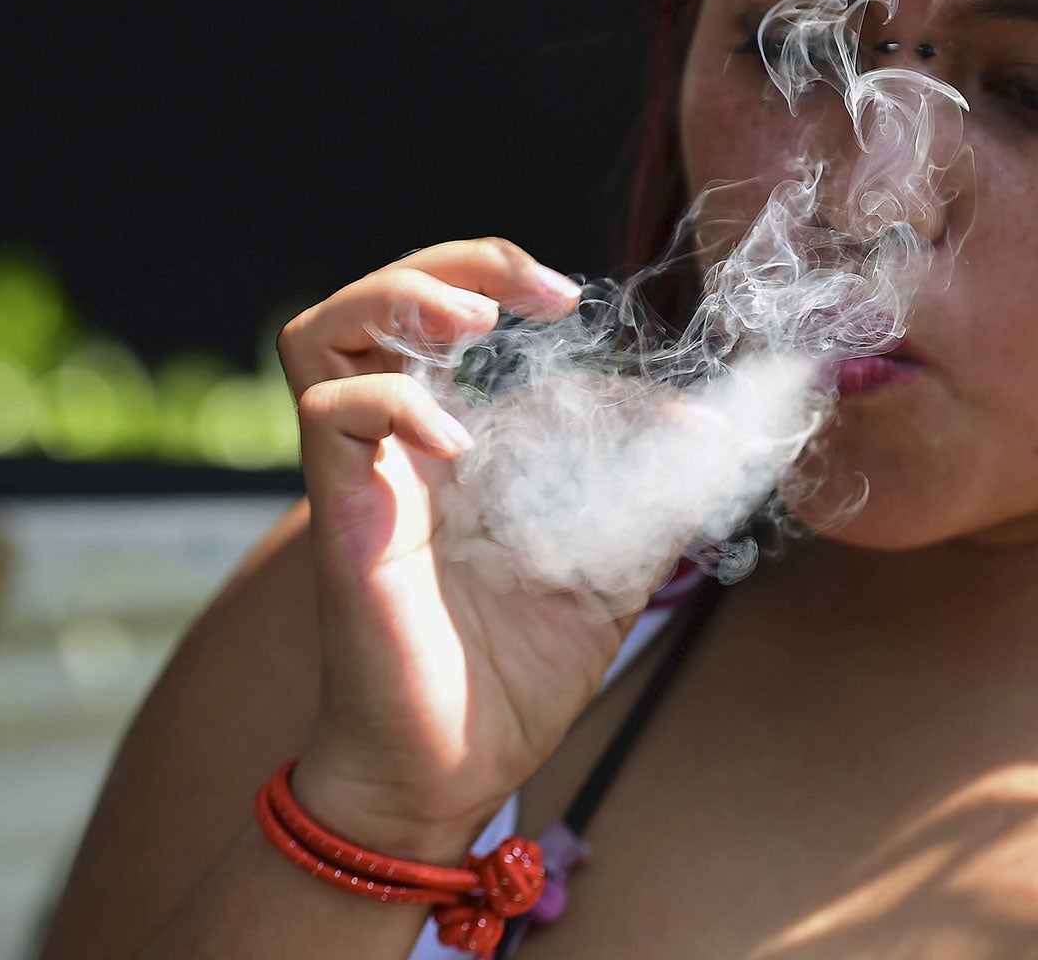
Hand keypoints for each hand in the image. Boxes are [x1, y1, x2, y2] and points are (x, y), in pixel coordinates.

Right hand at [275, 238, 630, 858]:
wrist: (452, 775)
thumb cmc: (515, 676)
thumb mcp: (613, 570)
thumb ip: (655, 498)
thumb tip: (716, 436)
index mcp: (457, 443)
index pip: (467, 327)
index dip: (523, 296)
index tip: (588, 317)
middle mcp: (399, 446)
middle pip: (373, 303)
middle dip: (453, 262)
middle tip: (533, 289)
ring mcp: (364, 476)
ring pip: (321, 335)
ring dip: (397, 301)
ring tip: (469, 321)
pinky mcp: (343, 517)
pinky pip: (331, 416)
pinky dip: (395, 403)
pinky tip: (459, 445)